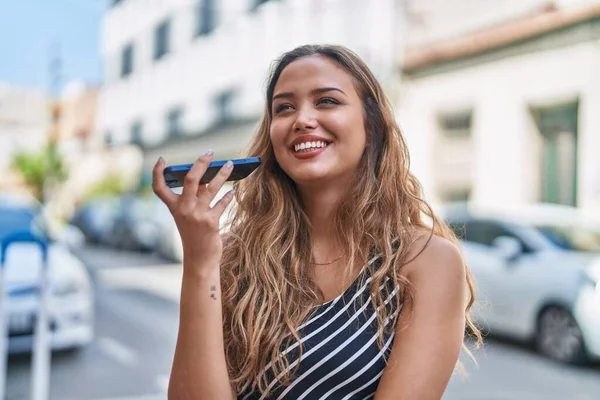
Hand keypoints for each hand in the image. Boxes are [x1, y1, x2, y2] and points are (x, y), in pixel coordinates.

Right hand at [152, 151, 234, 269]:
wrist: (199, 259)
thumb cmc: (194, 234)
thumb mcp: (189, 215)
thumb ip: (195, 197)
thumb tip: (207, 177)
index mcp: (173, 207)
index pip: (159, 188)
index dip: (157, 172)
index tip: (161, 159)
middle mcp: (183, 209)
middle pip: (191, 179)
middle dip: (201, 163)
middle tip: (210, 152)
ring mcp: (196, 215)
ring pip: (211, 187)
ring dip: (222, 174)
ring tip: (230, 164)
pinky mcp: (210, 222)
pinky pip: (221, 203)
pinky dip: (228, 196)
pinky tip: (232, 192)